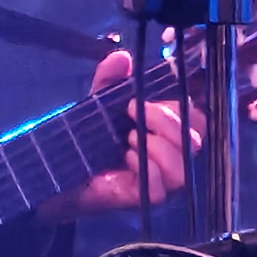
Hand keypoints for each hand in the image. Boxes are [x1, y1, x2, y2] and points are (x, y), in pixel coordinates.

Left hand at [42, 50, 203, 222]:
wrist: (60, 170)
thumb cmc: (89, 136)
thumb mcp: (98, 102)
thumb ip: (109, 79)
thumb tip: (122, 57)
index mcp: (167, 132)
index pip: (195, 119)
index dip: (177, 108)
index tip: (142, 99)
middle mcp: (170, 156)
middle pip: (195, 141)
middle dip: (168, 123)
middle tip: (135, 113)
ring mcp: (159, 180)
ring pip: (183, 169)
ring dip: (159, 148)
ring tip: (130, 138)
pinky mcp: (142, 198)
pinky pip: (160, 191)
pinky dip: (147, 171)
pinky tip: (127, 158)